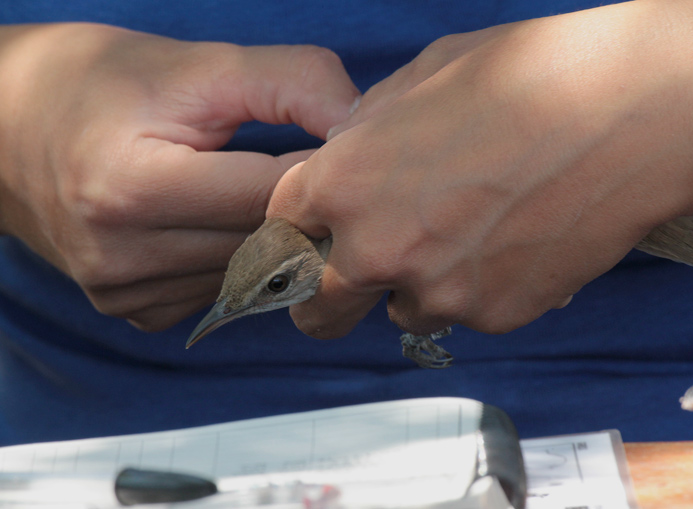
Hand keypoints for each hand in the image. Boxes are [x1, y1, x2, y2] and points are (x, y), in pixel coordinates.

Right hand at [0, 23, 358, 330]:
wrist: (5, 132)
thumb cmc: (99, 85)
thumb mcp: (194, 64)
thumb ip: (289, 82)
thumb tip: (360, 122)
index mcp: (133, 190)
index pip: (272, 194)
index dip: (324, 166)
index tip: (352, 147)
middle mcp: (123, 258)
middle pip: (267, 243)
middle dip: (306, 206)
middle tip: (320, 169)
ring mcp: (125, 295)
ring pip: (253, 275)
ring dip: (275, 236)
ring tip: (262, 186)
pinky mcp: (132, 312)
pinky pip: (221, 291)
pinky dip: (239, 260)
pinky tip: (220, 221)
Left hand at [268, 0, 692, 337]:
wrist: (631, 112)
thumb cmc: (527, 77)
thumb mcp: (422, 77)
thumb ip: (366, 130)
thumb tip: (351, 153)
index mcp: (344, 182)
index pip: (281, 231)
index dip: (296, 233)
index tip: (312, 240)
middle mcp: (378, 249)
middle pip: (317, 312)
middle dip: (327, 299)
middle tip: (356, 280)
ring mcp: (439, 291)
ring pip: (403, 311)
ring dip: (419, 286)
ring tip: (471, 234)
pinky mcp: (496, 314)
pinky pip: (467, 312)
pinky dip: (479, 288)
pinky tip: (516, 240)